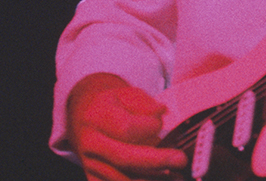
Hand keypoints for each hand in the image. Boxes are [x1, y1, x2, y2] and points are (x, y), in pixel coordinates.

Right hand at [66, 73, 187, 180]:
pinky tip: (159, 180)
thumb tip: (161, 112)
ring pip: (123, 179)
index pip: (125, 128)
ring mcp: (90, 164)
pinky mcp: (94, 179)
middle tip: (180, 160)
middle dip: (157, 161)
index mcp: (96, 116)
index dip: (148, 128)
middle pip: (124, 158)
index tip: (162, 124)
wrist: (85, 117)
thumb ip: (145, 102)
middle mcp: (90, 142)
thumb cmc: (112, 105)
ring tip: (176, 176)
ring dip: (152, 179)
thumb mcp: (126, 94)